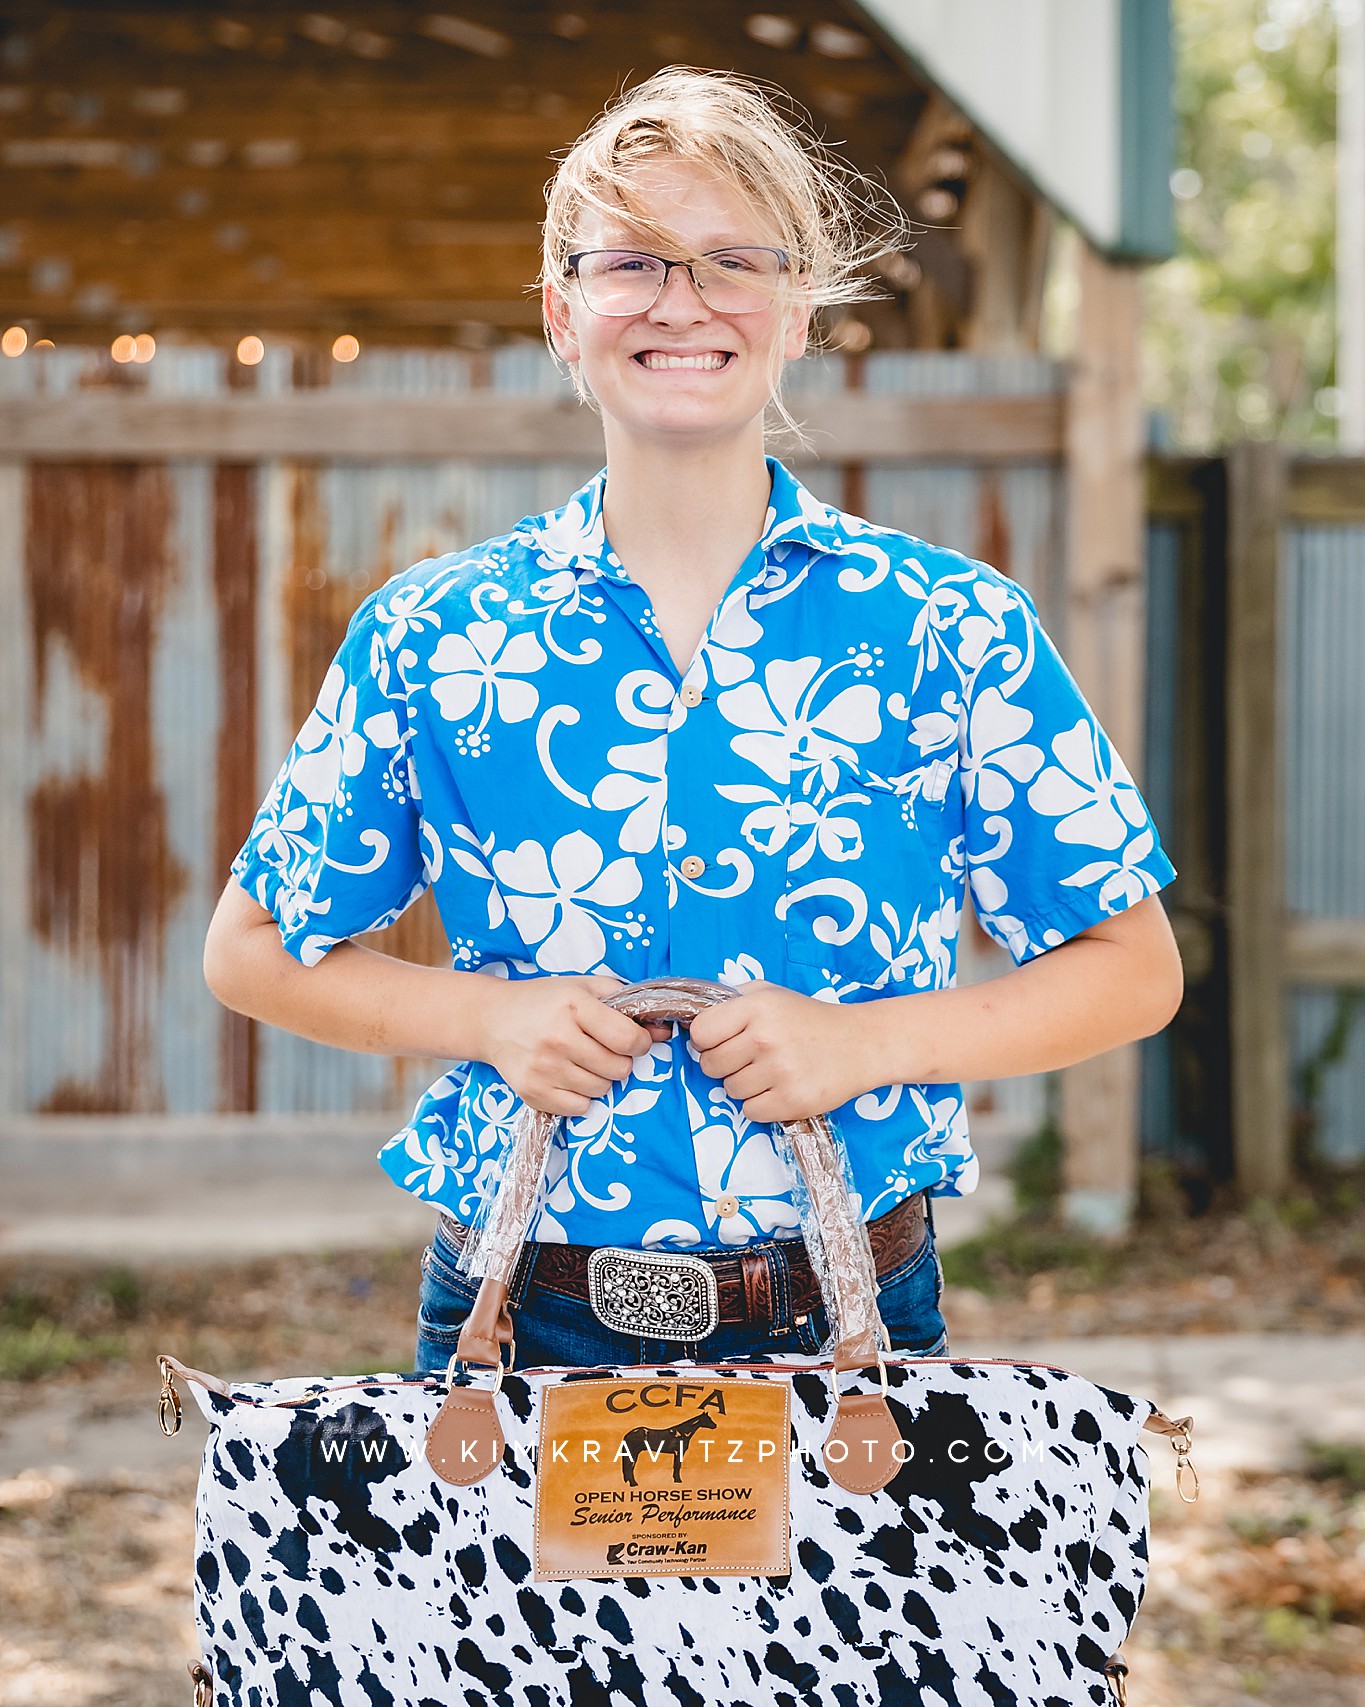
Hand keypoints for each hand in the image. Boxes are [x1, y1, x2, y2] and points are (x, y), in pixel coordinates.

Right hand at [474, 976, 664, 1116]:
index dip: (640, 1043)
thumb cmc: (544, 1001)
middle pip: (619, 1069)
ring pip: (601, 1090)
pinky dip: (580, 1096)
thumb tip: (664, 1029)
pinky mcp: (532, 1091)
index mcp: (573, 1006)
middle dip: (620, 1061)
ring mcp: (543, 1068)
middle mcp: (557, 1038)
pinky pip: (579, 1108)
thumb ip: (625, 1002)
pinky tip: (568, 1077)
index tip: (633, 1040)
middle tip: (603, 1050)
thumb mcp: (583, 987)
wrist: (492, 1019)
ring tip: (583, 1061)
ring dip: (600, 1078)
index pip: (628, 1040)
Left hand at [686, 982, 882, 1123]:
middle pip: (710, 1065)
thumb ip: (734, 1000)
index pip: (701, 1032)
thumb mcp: (771, 992)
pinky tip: (779, 1088)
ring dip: (744, 1084)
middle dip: (723, 1064)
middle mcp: (765, 1038)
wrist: (861, 1044)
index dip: (706, 1039)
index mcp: (757, 1007)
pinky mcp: (792, 1101)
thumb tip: (697, 1018)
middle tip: (748, 1058)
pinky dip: (760, 1104)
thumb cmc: (810, 1019)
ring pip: (730, 1090)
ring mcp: (779, 1071)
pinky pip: (750, 1111)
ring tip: (771, 1071)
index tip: (721, 1041)